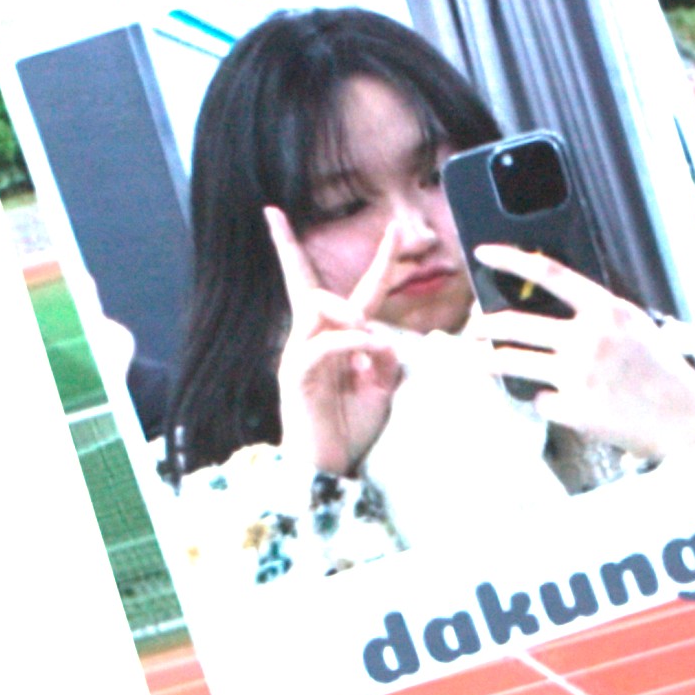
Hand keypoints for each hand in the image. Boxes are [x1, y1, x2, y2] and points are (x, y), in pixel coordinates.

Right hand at [267, 204, 411, 477]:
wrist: (324, 469)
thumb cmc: (348, 429)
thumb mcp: (381, 390)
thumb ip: (387, 360)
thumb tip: (385, 339)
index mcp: (332, 339)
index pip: (345, 291)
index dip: (371, 259)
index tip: (390, 226)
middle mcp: (309, 340)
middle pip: (315, 287)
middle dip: (359, 265)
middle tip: (399, 236)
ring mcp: (298, 356)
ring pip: (318, 307)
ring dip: (353, 315)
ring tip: (373, 340)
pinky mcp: (294, 376)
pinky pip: (322, 344)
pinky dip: (351, 343)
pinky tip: (370, 356)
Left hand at [465, 246, 694, 461]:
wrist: (686, 418)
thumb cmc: (661, 369)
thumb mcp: (635, 325)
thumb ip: (596, 312)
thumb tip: (545, 305)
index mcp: (606, 309)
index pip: (548, 272)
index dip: (511, 259)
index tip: (483, 253)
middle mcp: (588, 338)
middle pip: (515, 323)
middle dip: (483, 325)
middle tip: (473, 328)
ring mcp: (578, 375)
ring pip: (511, 361)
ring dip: (487, 360)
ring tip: (477, 359)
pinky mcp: (573, 409)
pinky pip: (538, 399)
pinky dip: (543, 400)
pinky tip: (559, 401)